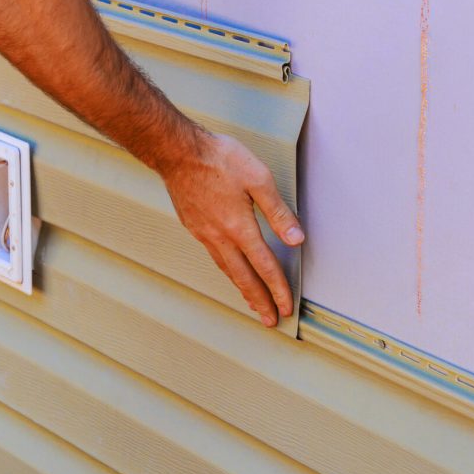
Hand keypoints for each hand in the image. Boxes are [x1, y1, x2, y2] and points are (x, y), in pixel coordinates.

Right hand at [161, 132, 304, 326]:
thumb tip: (296, 239)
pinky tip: (232, 273)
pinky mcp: (195, 227)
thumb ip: (278, 212)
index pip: (265, 266)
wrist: (177, 151)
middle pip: (245, 278)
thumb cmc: (218, 159)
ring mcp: (205, 234)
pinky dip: (228, 273)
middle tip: (270, 321)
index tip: (286, 307)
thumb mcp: (258, 178)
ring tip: (253, 305)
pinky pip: (216, 258)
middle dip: (260, 302)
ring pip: (228, 271)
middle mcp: (221, 237)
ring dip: (243, 291)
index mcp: (240, 227)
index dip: (278, 289)